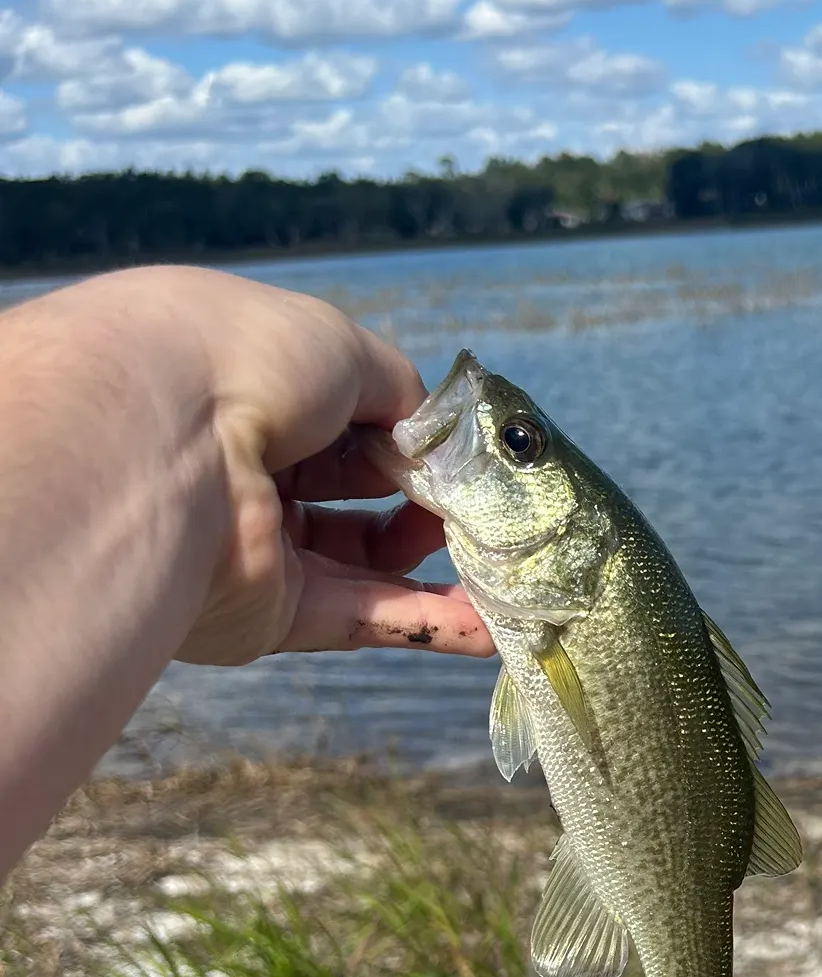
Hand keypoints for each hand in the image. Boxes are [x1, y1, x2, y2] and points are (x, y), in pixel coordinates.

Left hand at [111, 268, 494, 665]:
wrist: (160, 444)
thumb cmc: (244, 364)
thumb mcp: (340, 348)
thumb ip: (398, 391)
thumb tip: (433, 435)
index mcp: (247, 391)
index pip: (343, 421)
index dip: (406, 439)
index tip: (462, 455)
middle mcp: (243, 468)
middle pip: (356, 496)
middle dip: (428, 505)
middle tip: (484, 510)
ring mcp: (253, 546)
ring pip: (363, 567)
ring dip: (438, 573)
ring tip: (505, 574)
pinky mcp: (264, 614)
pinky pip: (358, 618)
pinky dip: (424, 624)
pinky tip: (489, 628)